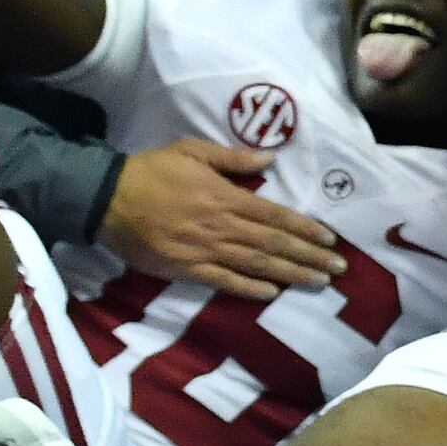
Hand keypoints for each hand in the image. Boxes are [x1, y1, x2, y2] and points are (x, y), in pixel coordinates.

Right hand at [98, 140, 340, 299]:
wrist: (107, 199)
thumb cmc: (152, 171)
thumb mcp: (192, 151)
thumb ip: (233, 158)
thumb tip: (270, 159)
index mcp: (226, 197)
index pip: (276, 216)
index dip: (306, 229)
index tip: (330, 240)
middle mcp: (222, 226)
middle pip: (274, 244)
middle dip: (309, 257)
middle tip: (339, 269)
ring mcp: (205, 250)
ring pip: (257, 265)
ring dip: (290, 275)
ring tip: (318, 283)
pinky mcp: (187, 269)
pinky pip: (225, 282)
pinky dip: (250, 289)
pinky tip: (273, 294)